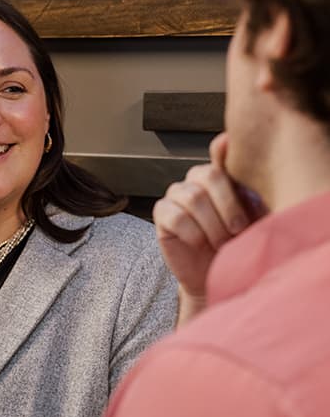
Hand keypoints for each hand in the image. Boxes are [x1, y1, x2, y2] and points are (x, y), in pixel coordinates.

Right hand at [153, 133, 264, 317]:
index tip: (238, 194)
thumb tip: (225, 140)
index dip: (226, 166)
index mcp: (220, 175)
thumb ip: (244, 182)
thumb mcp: (253, 214)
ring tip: (221, 243)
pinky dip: (193, 233)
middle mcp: (196, 181)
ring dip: (212, 225)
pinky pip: (176, 216)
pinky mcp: (162, 215)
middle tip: (238, 232)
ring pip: (193, 198)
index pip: (221, 157)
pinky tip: (199, 244)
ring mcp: (176, 196)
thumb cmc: (239, 245)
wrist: (218, 276)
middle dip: (227, 208)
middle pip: (208, 177)